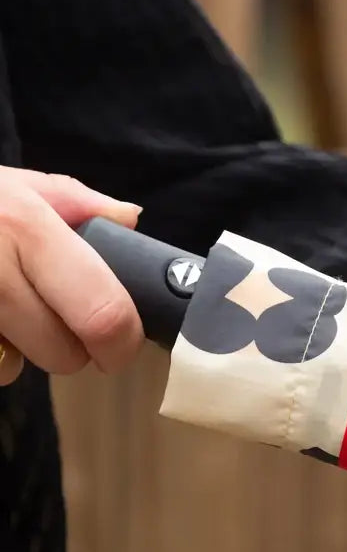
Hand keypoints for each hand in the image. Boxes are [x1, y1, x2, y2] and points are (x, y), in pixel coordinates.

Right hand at [0, 166, 143, 385]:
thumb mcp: (11, 184)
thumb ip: (75, 202)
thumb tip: (129, 220)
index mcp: (27, 227)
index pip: (102, 313)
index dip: (122, 343)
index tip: (121, 348)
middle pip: (63, 352)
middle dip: (72, 348)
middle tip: (58, 321)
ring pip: (14, 367)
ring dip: (21, 352)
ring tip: (6, 312)